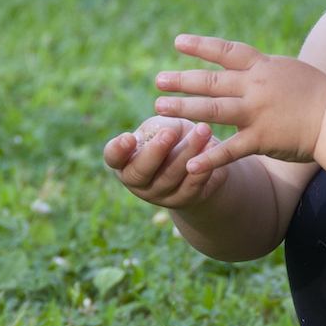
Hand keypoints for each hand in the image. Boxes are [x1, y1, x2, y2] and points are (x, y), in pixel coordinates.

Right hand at [103, 115, 228, 208]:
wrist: (197, 161)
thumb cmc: (173, 137)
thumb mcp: (163, 126)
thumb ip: (161, 128)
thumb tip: (167, 133)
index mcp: (125, 159)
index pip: (113, 157)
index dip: (118, 150)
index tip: (128, 137)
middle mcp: (137, 181)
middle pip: (140, 172)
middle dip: (155, 152)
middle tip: (169, 133)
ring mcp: (159, 194)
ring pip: (171, 175)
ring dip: (188, 151)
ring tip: (203, 129)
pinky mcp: (184, 199)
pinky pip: (192, 184)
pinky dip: (203, 166)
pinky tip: (212, 146)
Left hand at [153, 34, 325, 173]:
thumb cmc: (317, 93)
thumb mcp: (288, 70)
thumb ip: (262, 69)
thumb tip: (241, 61)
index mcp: (262, 67)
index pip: (226, 51)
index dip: (201, 46)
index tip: (177, 43)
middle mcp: (256, 86)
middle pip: (212, 81)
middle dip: (182, 80)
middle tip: (158, 80)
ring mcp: (257, 113)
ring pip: (213, 110)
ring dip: (184, 109)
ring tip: (159, 109)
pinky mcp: (262, 139)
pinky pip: (231, 150)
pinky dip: (210, 158)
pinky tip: (190, 164)